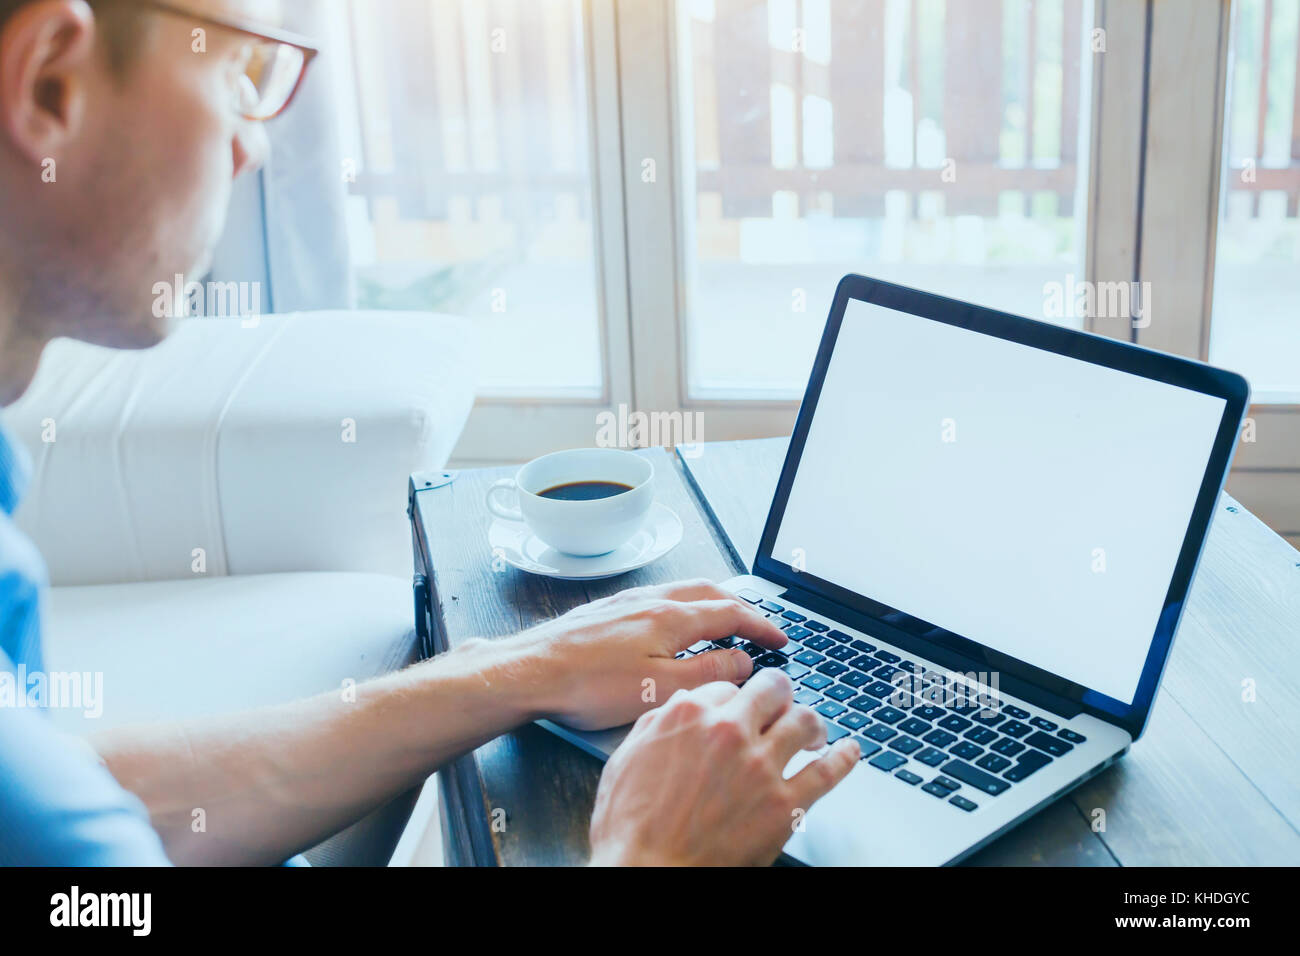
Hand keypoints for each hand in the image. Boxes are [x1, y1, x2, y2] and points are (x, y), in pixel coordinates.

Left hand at [511, 578, 788, 730]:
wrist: (529, 671)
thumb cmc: (587, 685)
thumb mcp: (658, 689)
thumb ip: (708, 674)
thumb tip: (743, 661)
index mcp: (670, 617)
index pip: (731, 613)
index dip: (761, 626)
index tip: (780, 639)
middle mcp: (650, 599)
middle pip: (709, 592)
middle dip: (741, 607)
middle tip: (759, 627)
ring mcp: (626, 601)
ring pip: (682, 592)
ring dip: (711, 604)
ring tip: (724, 622)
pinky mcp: (606, 611)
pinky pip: (658, 599)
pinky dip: (682, 607)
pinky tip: (673, 626)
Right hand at [587, 668, 859, 865]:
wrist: (649, 872)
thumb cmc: (631, 827)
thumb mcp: (626, 759)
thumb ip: (657, 726)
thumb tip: (678, 710)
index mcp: (688, 715)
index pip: (726, 686)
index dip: (735, 698)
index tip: (740, 709)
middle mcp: (728, 731)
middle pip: (772, 689)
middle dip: (779, 695)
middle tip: (781, 705)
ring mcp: (760, 766)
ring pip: (804, 721)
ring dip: (812, 723)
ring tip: (814, 732)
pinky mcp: (784, 805)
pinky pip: (828, 772)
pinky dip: (844, 758)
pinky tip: (849, 752)